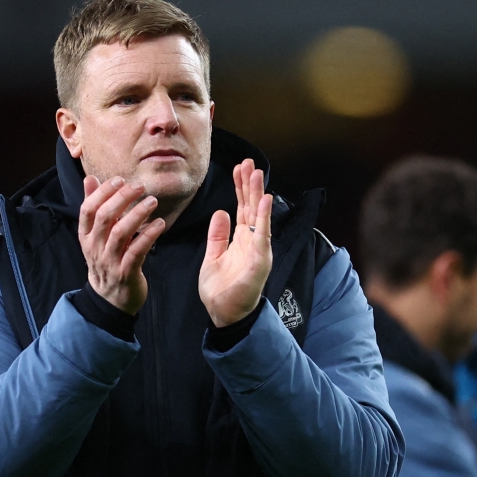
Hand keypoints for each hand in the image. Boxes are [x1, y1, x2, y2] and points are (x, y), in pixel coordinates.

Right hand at [78, 175, 164, 314]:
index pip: (88, 209)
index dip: (102, 192)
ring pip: (120, 233)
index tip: (119, 179)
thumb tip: (89, 178)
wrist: (110, 299)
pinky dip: (148, 236)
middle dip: (122, 198)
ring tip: (153, 201)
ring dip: (137, 214)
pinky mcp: (126, 273)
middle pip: (105, 218)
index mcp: (85, 236)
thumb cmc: (106, 259)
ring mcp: (109, 261)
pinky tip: (159, 224)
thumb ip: (94, 206)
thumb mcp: (96, 235)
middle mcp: (94, 248)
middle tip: (140, 186)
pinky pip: (136, 251)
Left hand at [199, 159, 272, 326]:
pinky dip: (263, 216)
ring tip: (256, 172)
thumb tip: (221, 211)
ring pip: (258, 216)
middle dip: (249, 184)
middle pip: (251, 207)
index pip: (242, 208)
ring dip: (258, 193)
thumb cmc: (220, 290)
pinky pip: (262, 234)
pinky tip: (264, 199)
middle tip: (248, 162)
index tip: (238, 168)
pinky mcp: (260, 260)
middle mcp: (251, 241)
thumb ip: (217, 235)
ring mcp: (258, 250)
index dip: (240, 188)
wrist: (224, 315)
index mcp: (240, 240)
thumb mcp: (213, 257)